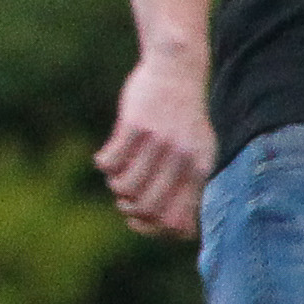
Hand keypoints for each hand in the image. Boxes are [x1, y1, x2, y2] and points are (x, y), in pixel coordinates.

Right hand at [97, 59, 215, 239]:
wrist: (177, 70)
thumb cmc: (184, 119)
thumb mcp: (198, 152)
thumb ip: (189, 188)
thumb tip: (178, 232)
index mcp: (200, 169)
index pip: (176, 221)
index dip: (150, 229)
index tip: (136, 220)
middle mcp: (184, 159)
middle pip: (147, 208)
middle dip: (128, 209)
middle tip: (124, 195)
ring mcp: (160, 142)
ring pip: (125, 187)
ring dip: (115, 184)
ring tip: (119, 170)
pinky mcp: (137, 126)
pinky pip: (109, 162)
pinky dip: (103, 163)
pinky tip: (107, 154)